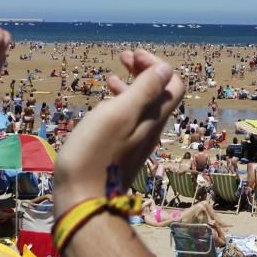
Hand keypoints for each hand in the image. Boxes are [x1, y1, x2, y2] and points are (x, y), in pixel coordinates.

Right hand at [54, 49, 183, 215]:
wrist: (83, 200)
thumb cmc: (95, 153)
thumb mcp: (120, 114)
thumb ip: (145, 90)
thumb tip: (165, 69)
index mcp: (154, 117)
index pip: (173, 82)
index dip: (156, 64)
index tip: (132, 56)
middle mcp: (151, 128)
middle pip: (159, 92)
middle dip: (144, 70)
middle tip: (122, 57)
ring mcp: (137, 141)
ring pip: (142, 105)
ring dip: (131, 84)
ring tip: (110, 75)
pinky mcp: (121, 151)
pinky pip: (128, 120)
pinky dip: (119, 102)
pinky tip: (103, 103)